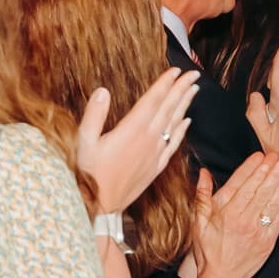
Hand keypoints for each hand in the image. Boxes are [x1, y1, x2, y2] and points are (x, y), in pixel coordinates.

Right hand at [74, 66, 197, 218]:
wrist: (100, 207)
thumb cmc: (88, 173)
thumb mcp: (84, 142)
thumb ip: (94, 115)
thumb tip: (103, 91)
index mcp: (131, 130)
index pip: (152, 100)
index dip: (165, 84)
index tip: (176, 71)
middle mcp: (148, 139)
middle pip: (168, 108)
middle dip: (181, 89)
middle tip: (193, 74)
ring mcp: (154, 154)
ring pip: (174, 124)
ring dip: (185, 105)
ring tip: (194, 90)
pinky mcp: (156, 167)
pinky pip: (173, 144)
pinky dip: (182, 131)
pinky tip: (187, 121)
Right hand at [189, 155, 278, 277]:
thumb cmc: (208, 250)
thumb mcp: (198, 222)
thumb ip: (202, 196)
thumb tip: (204, 173)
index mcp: (226, 213)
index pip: (242, 184)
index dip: (252, 168)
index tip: (260, 156)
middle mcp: (243, 220)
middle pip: (260, 190)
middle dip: (271, 172)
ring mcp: (257, 231)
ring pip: (271, 203)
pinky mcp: (268, 242)